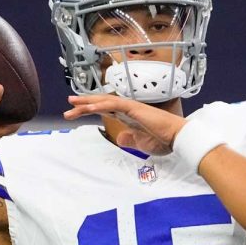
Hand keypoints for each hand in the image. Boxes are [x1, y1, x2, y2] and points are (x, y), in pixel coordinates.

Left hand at [64, 94, 186, 155]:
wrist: (176, 138)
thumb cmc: (162, 140)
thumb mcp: (140, 143)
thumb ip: (129, 139)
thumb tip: (119, 138)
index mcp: (128, 116)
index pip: (105, 110)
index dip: (90, 109)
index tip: (76, 111)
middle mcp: (127, 109)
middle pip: (101, 103)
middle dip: (84, 103)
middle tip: (69, 103)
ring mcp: (130, 107)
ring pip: (105, 101)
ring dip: (88, 102)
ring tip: (73, 104)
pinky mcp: (134, 108)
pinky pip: (114, 105)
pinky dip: (101, 104)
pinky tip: (89, 107)